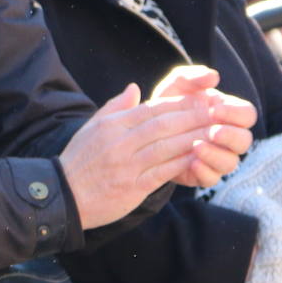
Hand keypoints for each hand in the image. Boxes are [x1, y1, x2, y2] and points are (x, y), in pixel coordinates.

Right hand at [59, 83, 255, 229]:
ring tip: (216, 132)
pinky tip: (200, 157)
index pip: (152, 109)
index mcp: (113, 125)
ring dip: (194, 138)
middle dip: (194, 117)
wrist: (63, 196)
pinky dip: (182, 164)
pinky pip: (162, 172)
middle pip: (163, 125)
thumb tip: (134, 87)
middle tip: (218, 111)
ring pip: (166, 147)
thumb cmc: (79, 160)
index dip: (180, 103)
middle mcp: (121, 142)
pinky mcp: (132, 187)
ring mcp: (127, 165)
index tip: (202, 99)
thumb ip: (115, 107)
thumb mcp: (92, 127)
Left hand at [152, 66, 256, 187]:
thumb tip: (213, 76)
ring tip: (196, 146)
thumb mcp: (176, 85)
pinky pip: (212, 179)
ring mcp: (217, 158)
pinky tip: (190, 162)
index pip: (247, 115)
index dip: (235, 113)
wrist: (147, 130)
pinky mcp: (203, 175)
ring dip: (215, 155)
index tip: (214, 110)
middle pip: (245, 141)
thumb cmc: (168, 104)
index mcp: (228, 114)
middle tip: (212, 131)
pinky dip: (203, 171)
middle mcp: (227, 138)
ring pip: (230, 163)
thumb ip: (193, 76)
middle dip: (230, 136)